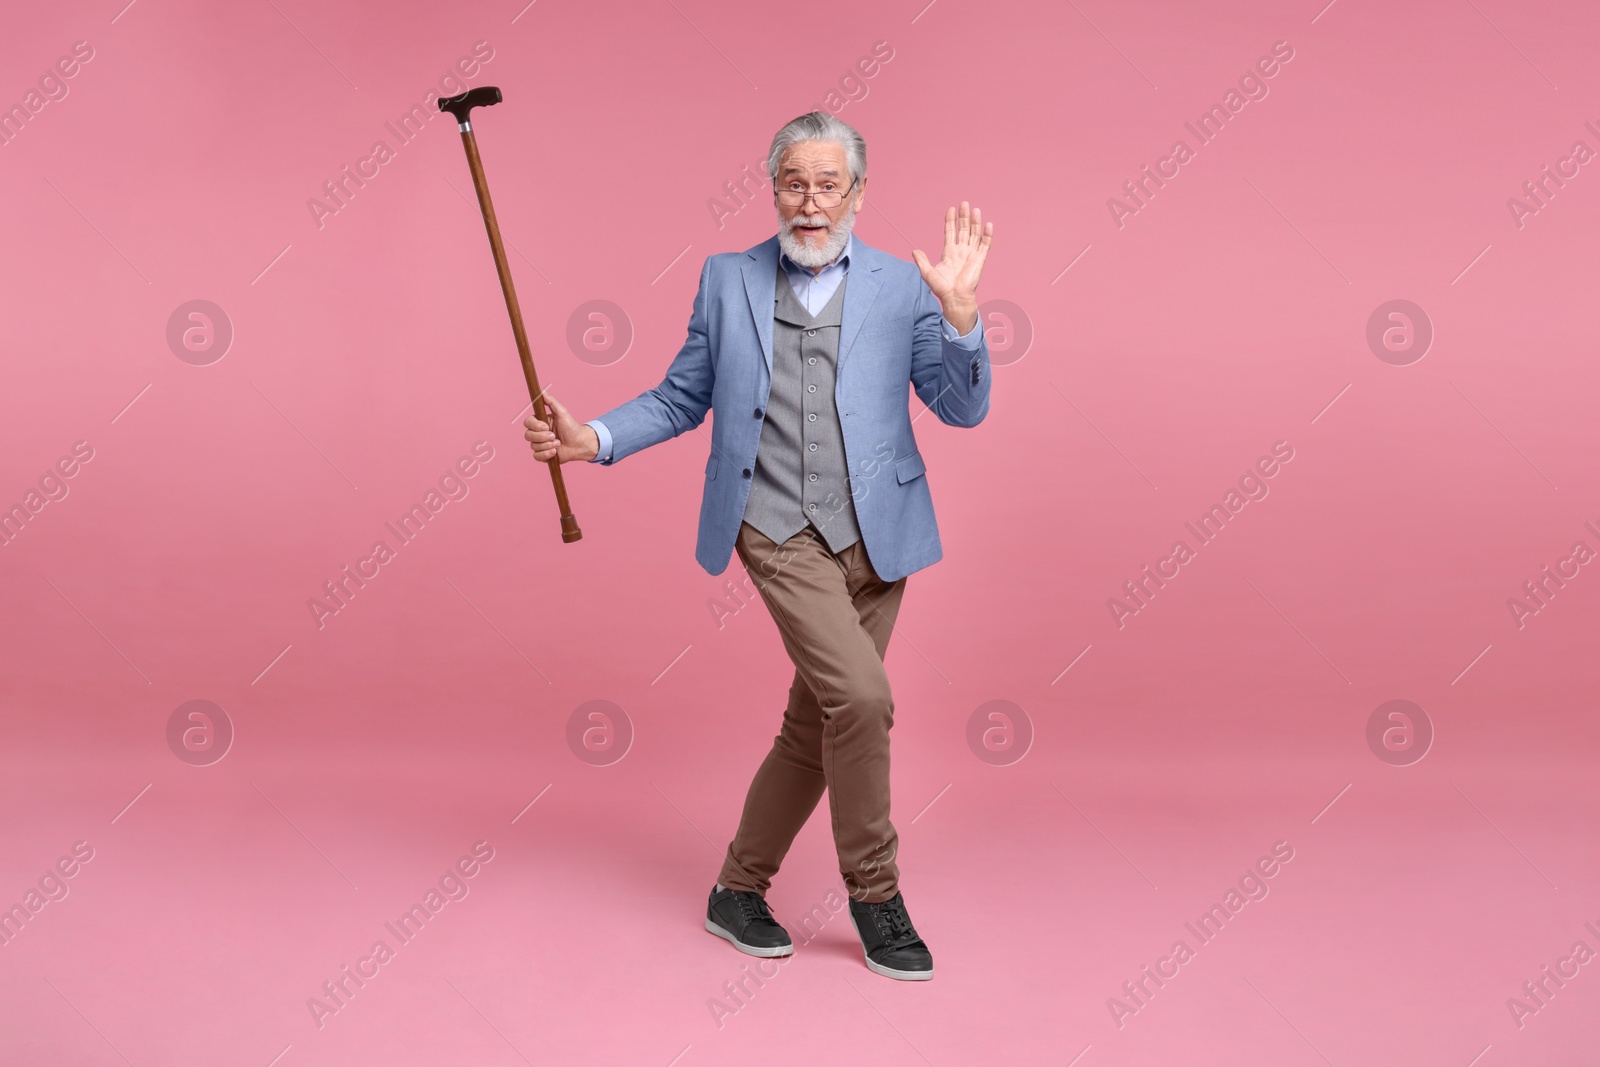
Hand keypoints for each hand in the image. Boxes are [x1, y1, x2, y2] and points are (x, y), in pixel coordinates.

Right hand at [523, 391, 597, 463]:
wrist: (580, 443)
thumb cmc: (571, 427)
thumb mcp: (562, 412)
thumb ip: (551, 402)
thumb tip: (542, 391)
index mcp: (540, 422)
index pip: (528, 423)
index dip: (535, 425)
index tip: (546, 426)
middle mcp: (538, 433)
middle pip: (528, 435)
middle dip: (542, 437)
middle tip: (554, 436)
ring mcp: (540, 445)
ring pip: (533, 446)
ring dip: (547, 445)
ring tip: (558, 443)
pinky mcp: (543, 455)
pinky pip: (537, 456)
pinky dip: (546, 454)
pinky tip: (555, 452)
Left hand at [912, 201, 992, 334]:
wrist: (954, 298)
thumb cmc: (942, 288)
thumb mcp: (928, 273)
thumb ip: (922, 261)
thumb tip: (914, 250)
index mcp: (949, 252)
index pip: (950, 231)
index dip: (951, 220)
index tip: (951, 209)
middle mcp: (961, 250)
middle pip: (964, 229)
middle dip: (964, 217)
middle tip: (964, 203)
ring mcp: (971, 254)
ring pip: (975, 234)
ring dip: (975, 222)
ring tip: (975, 210)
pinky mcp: (980, 259)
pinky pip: (985, 245)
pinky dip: (987, 235)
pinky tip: (988, 224)